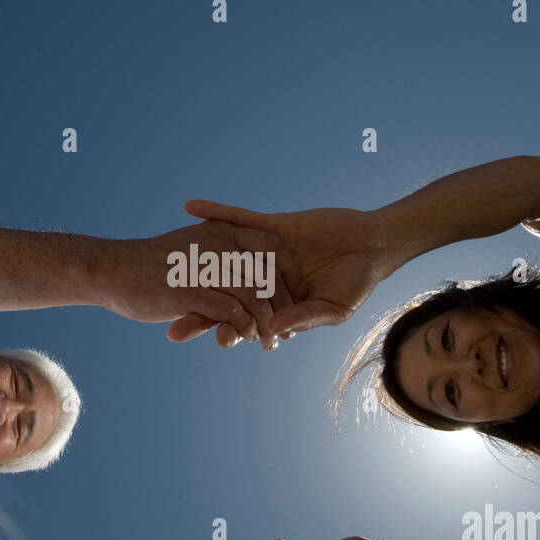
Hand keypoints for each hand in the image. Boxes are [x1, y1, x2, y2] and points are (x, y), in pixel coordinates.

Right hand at [98, 221, 303, 350]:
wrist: (111, 269)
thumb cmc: (151, 264)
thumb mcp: (192, 247)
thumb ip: (219, 253)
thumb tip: (246, 274)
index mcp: (222, 231)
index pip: (272, 248)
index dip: (287, 274)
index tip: (294, 297)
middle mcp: (219, 245)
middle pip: (268, 274)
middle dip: (282, 303)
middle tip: (288, 327)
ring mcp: (206, 267)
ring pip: (254, 296)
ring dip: (266, 322)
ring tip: (270, 341)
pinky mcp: (191, 291)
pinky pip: (232, 311)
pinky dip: (245, 327)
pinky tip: (247, 337)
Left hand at [167, 202, 388, 346]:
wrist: (373, 245)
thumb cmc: (356, 284)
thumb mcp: (332, 309)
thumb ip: (302, 317)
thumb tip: (271, 329)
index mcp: (275, 306)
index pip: (239, 319)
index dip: (215, 326)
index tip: (184, 332)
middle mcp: (263, 281)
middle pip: (223, 295)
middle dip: (196, 309)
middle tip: (167, 320)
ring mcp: (264, 252)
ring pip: (226, 259)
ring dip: (197, 261)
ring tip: (167, 264)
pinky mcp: (272, 226)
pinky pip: (241, 218)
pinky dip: (217, 211)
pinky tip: (190, 207)